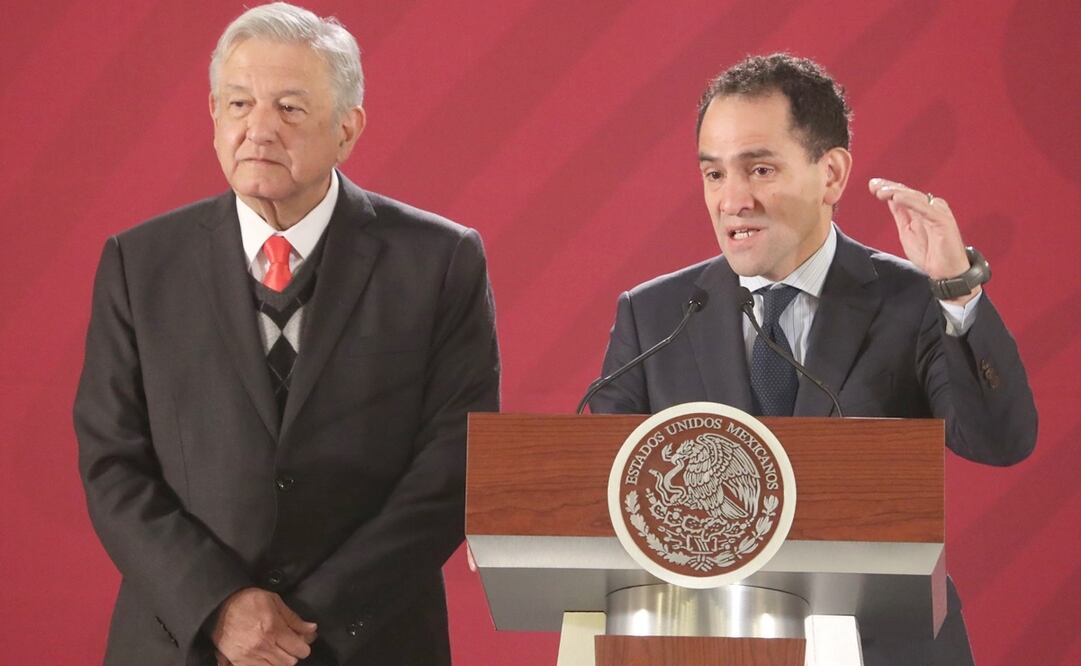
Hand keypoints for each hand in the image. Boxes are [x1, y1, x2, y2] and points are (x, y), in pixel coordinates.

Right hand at [212, 587, 317, 665]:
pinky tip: (266, 658)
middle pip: (290, 662)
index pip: (299, 649)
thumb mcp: (274, 601)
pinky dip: (266, 665)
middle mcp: (262, 645)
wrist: (220, 606)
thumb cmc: (248, 601)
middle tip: (289, 646)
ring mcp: (249, 656)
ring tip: (277, 651)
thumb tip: (311, 629)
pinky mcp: (239, 662)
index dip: (304, 646)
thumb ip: (294, 618)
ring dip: (280, 662)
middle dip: (293, 654)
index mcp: (273, 628)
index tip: (302, 642)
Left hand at [868, 177, 979, 303]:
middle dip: (889, 187)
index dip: (888, 188)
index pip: (903, 194)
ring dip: (897, 192)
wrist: (946, 271)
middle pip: (908, 193)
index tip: (872, 185)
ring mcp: (937, 212)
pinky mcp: (943, 220)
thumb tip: (890, 198)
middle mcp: (930, 207)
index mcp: (921, 209)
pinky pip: (925, 209)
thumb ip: (901, 214)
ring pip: (915, 197)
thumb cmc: (929, 253)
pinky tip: (897, 197)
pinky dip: (910, 202)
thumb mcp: (907, 231)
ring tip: (881, 191)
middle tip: (874, 185)